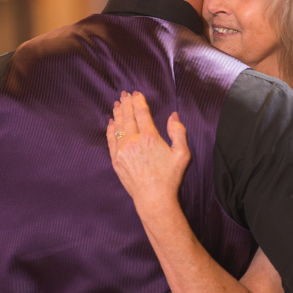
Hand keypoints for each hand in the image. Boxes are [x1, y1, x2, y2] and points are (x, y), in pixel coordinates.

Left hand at [107, 91, 190, 212]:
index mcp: (150, 137)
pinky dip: (111, 128)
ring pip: (118, 126)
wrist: (154, 198)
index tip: (136, 93)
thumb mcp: (182, 154)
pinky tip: (111, 121)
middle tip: (124, 94)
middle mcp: (133, 141)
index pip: (141, 113)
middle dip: (126, 103)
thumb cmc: (170, 177)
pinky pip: (111, 139)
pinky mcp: (116, 160)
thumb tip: (173, 116)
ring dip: (118, 113)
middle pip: (128, 116)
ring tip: (117, 103)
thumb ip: (178, 132)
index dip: (138, 101)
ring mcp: (122, 150)